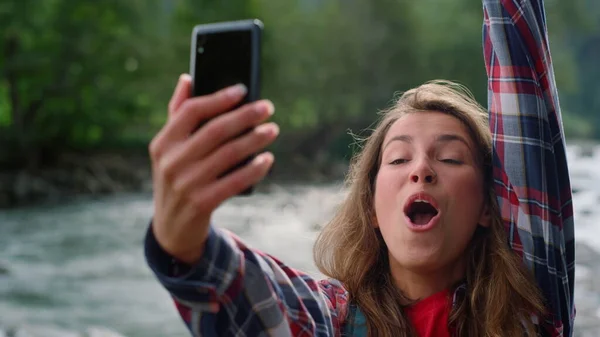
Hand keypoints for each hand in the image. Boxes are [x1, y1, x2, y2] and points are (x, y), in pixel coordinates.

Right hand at [149, 74, 277, 264]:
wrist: (171, 227)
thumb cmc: (177, 177)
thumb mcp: (169, 149)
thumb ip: (177, 114)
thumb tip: (187, 78)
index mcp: (163, 143)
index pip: (190, 111)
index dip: (218, 98)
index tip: (242, 89)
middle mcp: (171, 162)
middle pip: (214, 131)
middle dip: (244, 116)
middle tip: (267, 107)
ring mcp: (186, 184)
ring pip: (228, 154)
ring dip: (254, 140)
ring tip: (272, 130)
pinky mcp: (202, 203)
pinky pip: (234, 181)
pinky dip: (254, 169)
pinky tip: (268, 159)